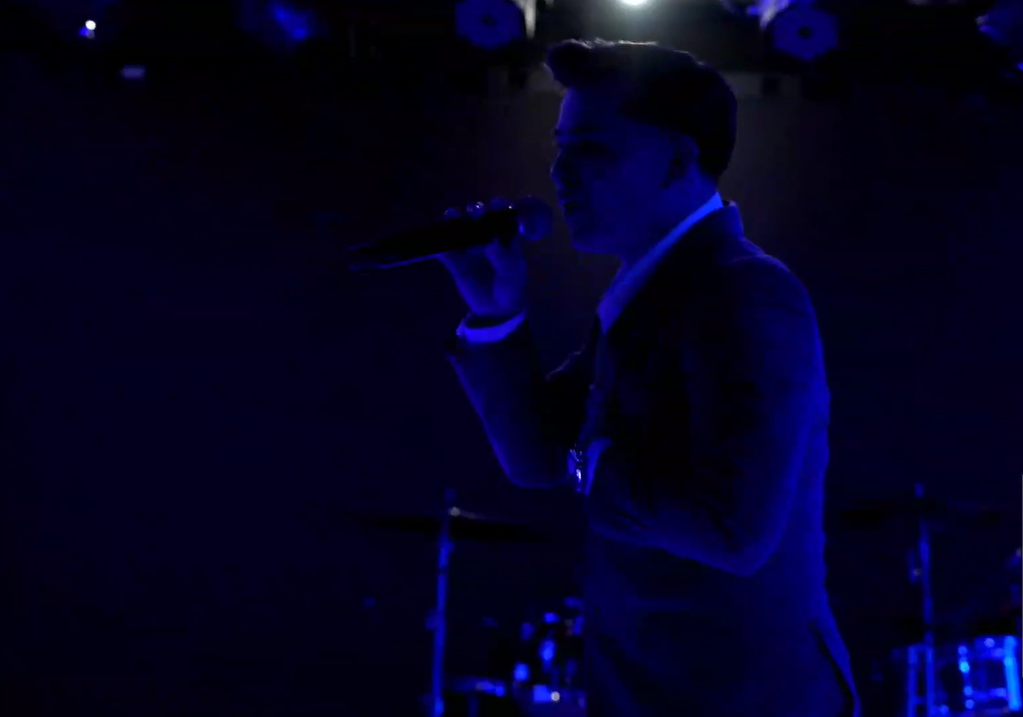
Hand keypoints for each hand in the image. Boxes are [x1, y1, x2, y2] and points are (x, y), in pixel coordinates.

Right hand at [438, 198, 527, 319]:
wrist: (497, 309)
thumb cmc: (511, 286)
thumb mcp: (511, 272)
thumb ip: (501, 256)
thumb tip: (490, 240)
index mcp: (504, 236)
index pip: (500, 214)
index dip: (498, 205)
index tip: (496, 203)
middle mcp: (485, 236)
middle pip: (477, 216)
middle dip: (475, 210)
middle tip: (475, 212)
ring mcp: (469, 247)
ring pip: (458, 228)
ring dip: (454, 219)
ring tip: (452, 216)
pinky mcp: (454, 261)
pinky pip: (444, 249)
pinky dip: (439, 242)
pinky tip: (438, 238)